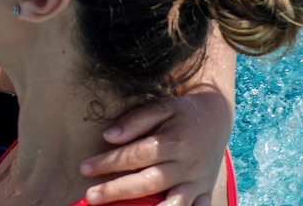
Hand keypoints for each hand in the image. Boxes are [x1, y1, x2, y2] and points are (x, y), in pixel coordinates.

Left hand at [80, 89, 232, 205]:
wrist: (217, 116)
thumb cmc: (182, 112)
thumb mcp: (161, 107)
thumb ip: (135, 120)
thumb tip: (108, 136)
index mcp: (173, 142)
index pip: (135, 155)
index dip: (108, 162)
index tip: (85, 168)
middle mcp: (186, 165)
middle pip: (148, 182)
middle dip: (117, 190)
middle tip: (92, 195)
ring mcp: (197, 182)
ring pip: (174, 204)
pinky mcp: (205, 192)